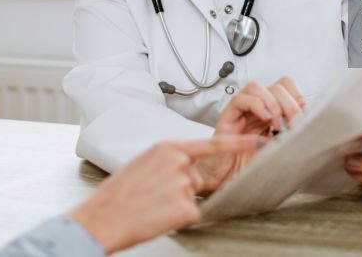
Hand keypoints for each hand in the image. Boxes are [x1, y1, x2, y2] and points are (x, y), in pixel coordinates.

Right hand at [69, 135, 263, 253]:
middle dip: (181, 188)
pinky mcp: (186, 208)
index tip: (259, 142)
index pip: (211, 144)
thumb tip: (183, 168)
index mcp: (168, 148)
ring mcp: (184, 185)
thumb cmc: (118, 193)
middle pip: (196, 177)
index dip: (238, 144)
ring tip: (150, 205)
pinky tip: (156, 215)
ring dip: (175, 204)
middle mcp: (179, 163)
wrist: (102, 218)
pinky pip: (190, 214)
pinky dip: (176, 219)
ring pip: (192, 198)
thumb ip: (168, 161)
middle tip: (153, 195)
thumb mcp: (143, 163)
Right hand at [195, 77, 306, 192]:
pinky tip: (264, 119)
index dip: (298, 96)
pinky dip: (256, 105)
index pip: (287, 87)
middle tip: (293, 123)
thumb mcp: (279, 154)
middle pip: (277, 85)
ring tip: (277, 123)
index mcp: (271, 115)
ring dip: (272, 102)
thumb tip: (312, 130)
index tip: (304, 116)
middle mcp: (257, 110)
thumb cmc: (249, 172)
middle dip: (290, 103)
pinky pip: (240, 99)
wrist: (225, 185)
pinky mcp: (227, 119)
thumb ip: (291, 140)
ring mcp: (241, 113)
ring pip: (256, 86)